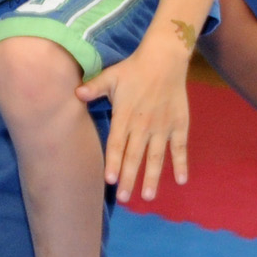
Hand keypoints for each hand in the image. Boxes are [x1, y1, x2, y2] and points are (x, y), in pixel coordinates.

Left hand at [77, 28, 191, 201]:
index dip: (113, 161)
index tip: (109, 179)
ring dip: (151, 177)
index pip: (117, 143)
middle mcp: (143, 124)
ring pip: (156, 156)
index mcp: (125, 115)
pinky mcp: (179, 124)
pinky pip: (180, 147)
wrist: (165, 59)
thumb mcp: (111, 76)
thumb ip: (94, 87)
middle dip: (128, 177)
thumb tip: (75, 93)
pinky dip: (180, 163)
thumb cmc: (134, 68)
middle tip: (123, 197)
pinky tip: (180, 181)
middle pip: (134, 155)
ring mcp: (162, 126)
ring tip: (147, 196)